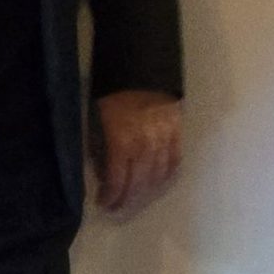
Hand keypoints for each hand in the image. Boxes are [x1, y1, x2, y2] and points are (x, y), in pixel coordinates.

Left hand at [90, 90, 181, 217]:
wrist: (142, 67)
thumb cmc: (112, 94)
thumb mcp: (97, 121)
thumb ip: (100, 148)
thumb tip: (103, 171)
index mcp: (122, 143)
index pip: (118, 180)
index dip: (111, 196)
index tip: (103, 203)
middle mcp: (145, 146)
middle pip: (139, 183)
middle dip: (127, 198)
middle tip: (118, 206)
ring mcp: (164, 140)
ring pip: (158, 175)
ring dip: (146, 191)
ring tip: (136, 197)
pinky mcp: (177, 132)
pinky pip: (174, 160)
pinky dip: (166, 174)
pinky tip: (158, 180)